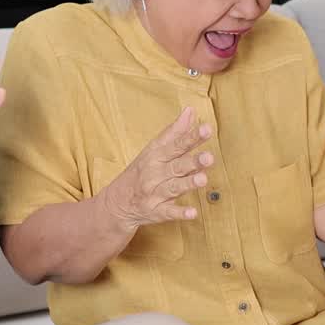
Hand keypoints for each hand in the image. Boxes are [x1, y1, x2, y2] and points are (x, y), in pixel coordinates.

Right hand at [102, 108, 213, 231]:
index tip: (207, 129)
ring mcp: (155, 194)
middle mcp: (155, 174)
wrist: (116, 203)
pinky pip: (168, 213)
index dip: (192, 137)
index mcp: (155, 156)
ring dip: (188, 184)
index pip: (176, 145)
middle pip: (176, 166)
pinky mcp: (156, 212)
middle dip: (192, 162)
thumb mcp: (154, 149)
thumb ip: (175, 132)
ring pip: (173, 188)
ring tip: (203, 180)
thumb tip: (191, 110)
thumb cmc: (141, 171)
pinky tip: (193, 213)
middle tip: (209, 157)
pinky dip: (180, 213)